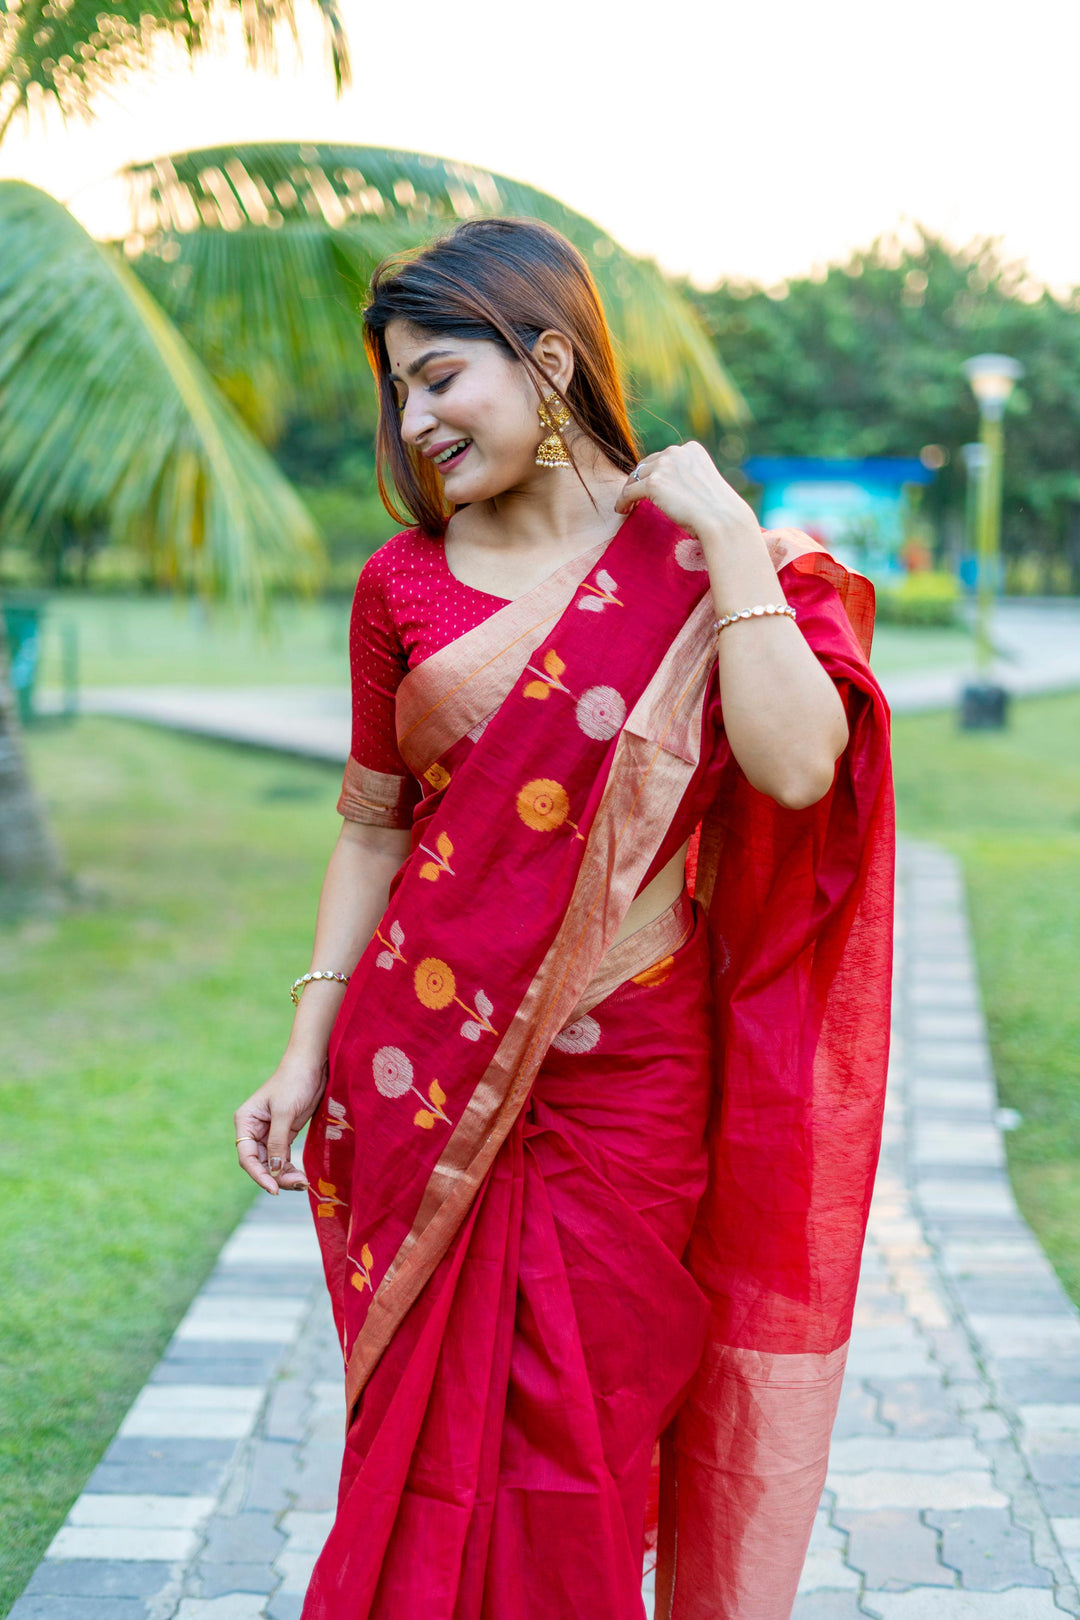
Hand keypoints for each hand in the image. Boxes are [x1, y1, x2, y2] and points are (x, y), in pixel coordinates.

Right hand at [234, 1054, 327, 1194]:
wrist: (312, 1065)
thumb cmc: (294, 1082)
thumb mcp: (284, 1112)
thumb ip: (277, 1142)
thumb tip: (273, 1170)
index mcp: (246, 1121)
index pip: (247, 1156)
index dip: (259, 1174)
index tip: (274, 1188)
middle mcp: (254, 1130)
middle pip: (259, 1163)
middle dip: (276, 1176)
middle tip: (298, 1184)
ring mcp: (270, 1133)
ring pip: (272, 1163)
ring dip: (285, 1175)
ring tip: (303, 1182)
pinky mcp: (285, 1133)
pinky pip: (284, 1157)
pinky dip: (291, 1167)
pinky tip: (302, 1176)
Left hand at [615, 442, 759, 545]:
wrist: (722, 521)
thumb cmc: (718, 510)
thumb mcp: (704, 482)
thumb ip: (687, 476)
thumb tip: (669, 486)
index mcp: (692, 449)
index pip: (664, 457)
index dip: (654, 472)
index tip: (650, 486)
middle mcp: (677, 451)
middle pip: (647, 464)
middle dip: (640, 479)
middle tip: (634, 495)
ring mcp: (664, 466)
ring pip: (635, 477)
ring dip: (630, 491)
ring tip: (627, 504)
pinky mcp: (653, 483)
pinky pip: (628, 492)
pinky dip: (623, 501)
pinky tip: (622, 510)